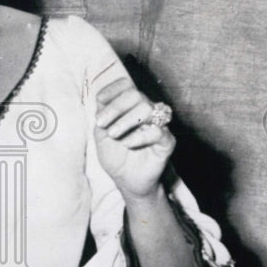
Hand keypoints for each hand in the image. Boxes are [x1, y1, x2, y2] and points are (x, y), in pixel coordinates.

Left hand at [93, 77, 174, 199]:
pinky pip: (158, 131)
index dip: (112, 89)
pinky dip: (139, 136)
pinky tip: (128, 144)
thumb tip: (101, 100)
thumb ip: (101, 115)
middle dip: (115, 107)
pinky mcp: (167, 141)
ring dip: (125, 120)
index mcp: (129, 107)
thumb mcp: (100, 134)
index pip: (126, 85)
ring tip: (113, 135)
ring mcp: (158, 125)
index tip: (99, 101)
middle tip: (101, 123)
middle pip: (135, 94)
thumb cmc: (115, 155)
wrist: (126, 181)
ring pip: (146, 108)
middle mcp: (145, 111)